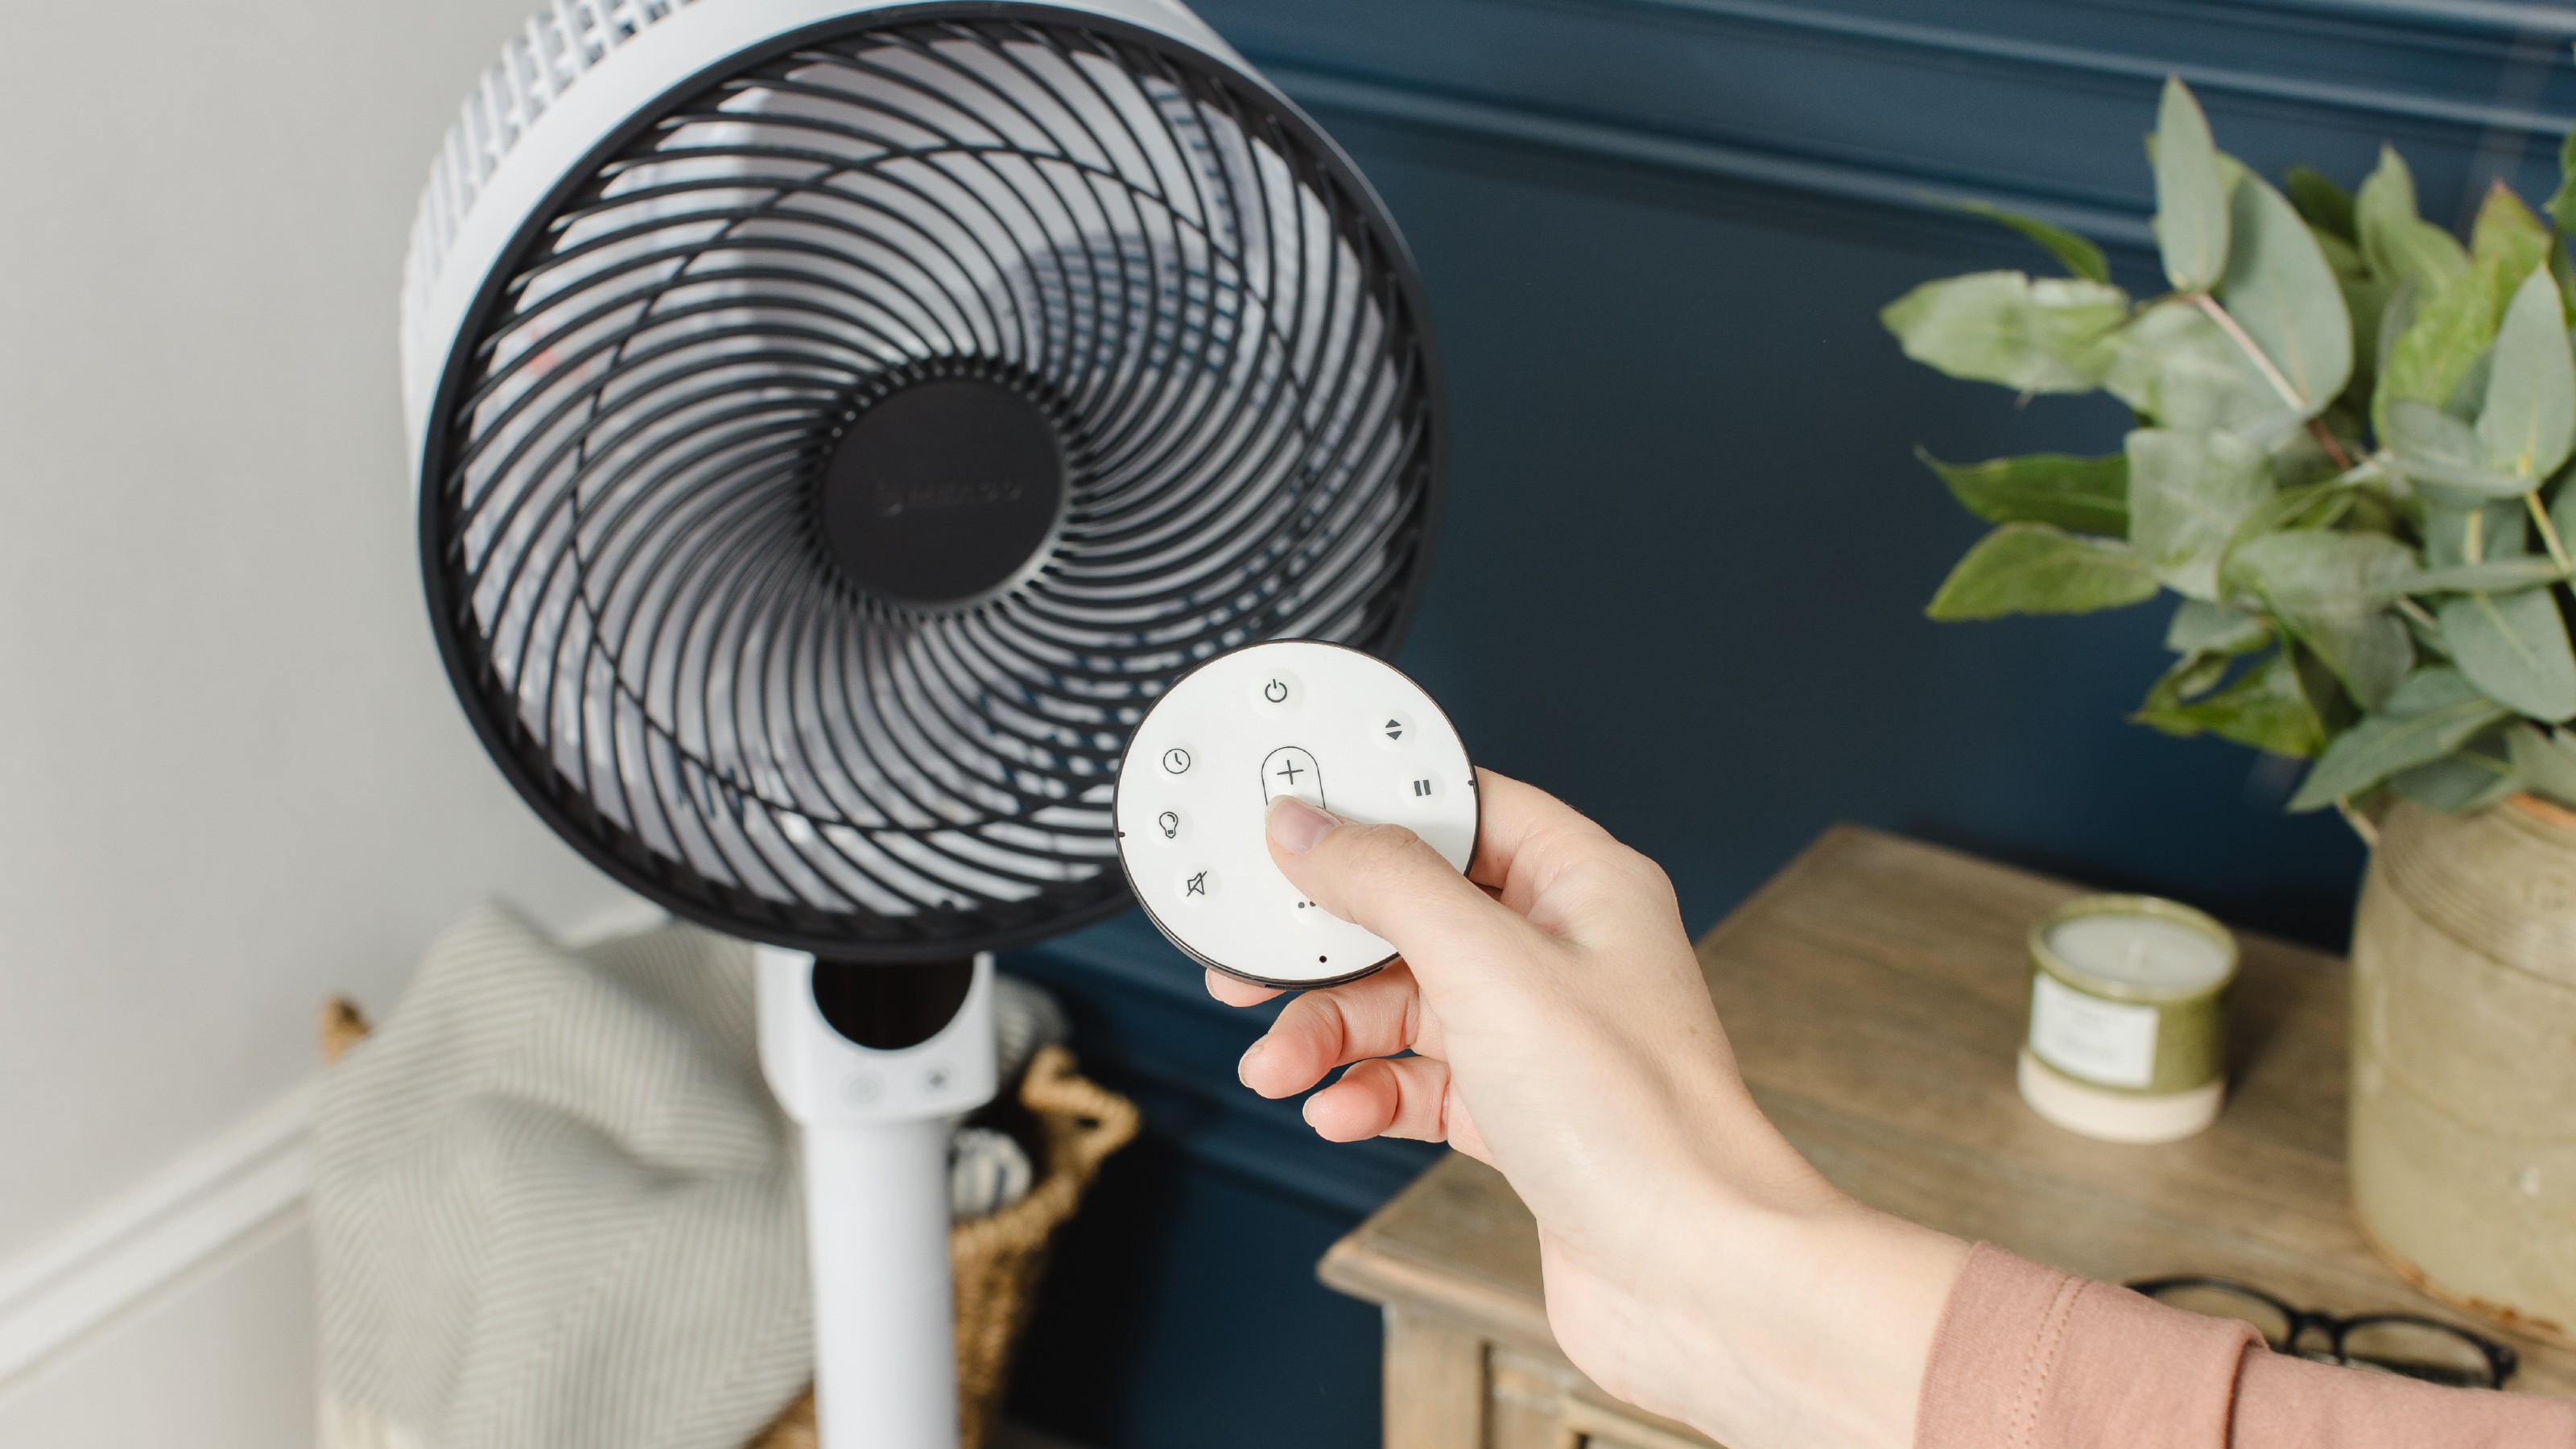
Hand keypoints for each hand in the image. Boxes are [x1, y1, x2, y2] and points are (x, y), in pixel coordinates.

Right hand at [1209, 771, 1966, 1448]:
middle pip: (1414, 914)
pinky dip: (1369, 1093)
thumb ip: (1388, 884)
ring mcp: (1541, 1038)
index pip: (1464, 808)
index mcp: (1583, 884)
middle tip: (1251, 965)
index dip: (1376, 812)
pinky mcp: (1519, 1116)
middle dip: (1327, 949)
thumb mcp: (1489, 967)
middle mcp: (1564, 953)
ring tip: (1279, 1065)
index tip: (1294, 827)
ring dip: (1330, 1034)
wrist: (1693, 1276)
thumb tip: (1311, 826)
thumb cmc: (1639, 1120)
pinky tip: (1337, 1111)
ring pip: (1405, 1006)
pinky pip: (1418, 1083)